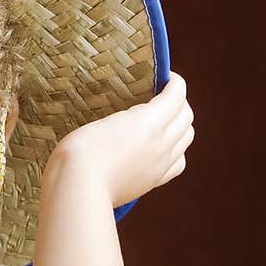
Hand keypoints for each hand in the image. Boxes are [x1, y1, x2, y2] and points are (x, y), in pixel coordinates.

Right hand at [48, 72, 194, 208]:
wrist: (79, 188)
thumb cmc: (80, 150)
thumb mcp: (102, 119)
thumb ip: (127, 115)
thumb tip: (136, 115)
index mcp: (149, 122)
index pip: (177, 95)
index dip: (175, 82)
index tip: (166, 77)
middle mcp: (162, 143)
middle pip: (187, 116)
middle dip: (179, 101)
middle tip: (163, 97)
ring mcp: (160, 164)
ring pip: (187, 138)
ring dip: (181, 124)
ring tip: (165, 121)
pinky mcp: (153, 181)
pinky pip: (179, 162)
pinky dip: (178, 150)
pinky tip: (163, 148)